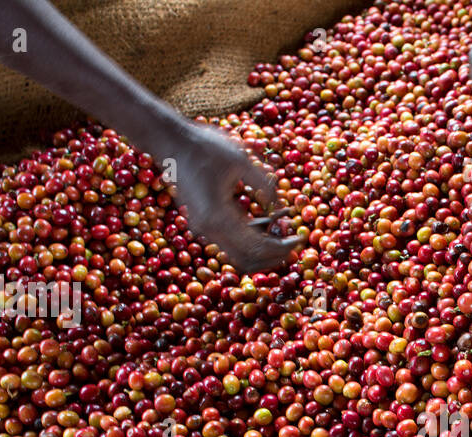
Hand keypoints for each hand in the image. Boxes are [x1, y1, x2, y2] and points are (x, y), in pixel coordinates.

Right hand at [155, 121, 300, 273]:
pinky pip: (230, 244)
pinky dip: (250, 242)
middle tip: (295, 243)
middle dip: (275, 256)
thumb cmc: (205, 146)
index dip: (283, 247)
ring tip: (283, 233)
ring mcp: (203, 229)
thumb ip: (264, 185)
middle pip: (248, 261)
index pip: (257, 247)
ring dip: (262, 251)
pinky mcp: (202, 224)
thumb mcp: (242, 159)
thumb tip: (280, 206)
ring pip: (239, 257)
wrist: (170, 141)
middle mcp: (208, 229)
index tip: (301, 238)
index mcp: (218, 216)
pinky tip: (267, 225)